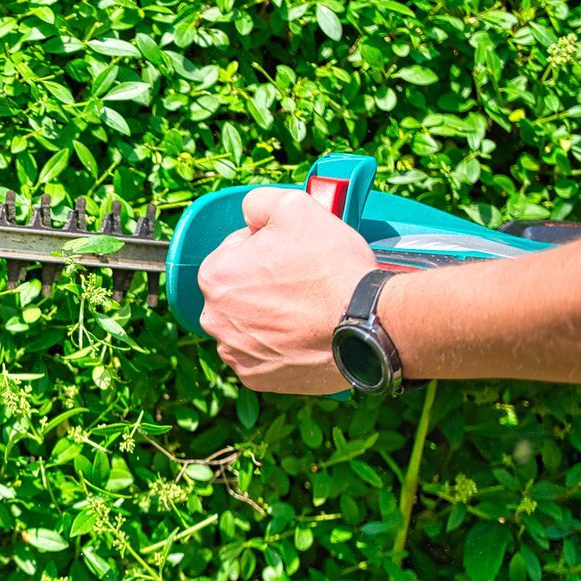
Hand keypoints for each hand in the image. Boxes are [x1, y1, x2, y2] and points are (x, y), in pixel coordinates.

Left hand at [197, 188, 377, 393]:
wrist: (366, 324)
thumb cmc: (330, 267)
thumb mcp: (295, 206)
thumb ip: (260, 202)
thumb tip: (249, 213)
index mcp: (214, 276)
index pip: (236, 250)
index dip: (268, 246)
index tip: (294, 254)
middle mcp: (214, 319)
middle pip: (240, 288)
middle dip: (265, 281)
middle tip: (304, 280)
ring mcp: (234, 353)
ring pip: (249, 322)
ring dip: (270, 314)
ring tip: (306, 308)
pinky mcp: (256, 379)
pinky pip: (262, 354)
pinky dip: (279, 344)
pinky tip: (303, 334)